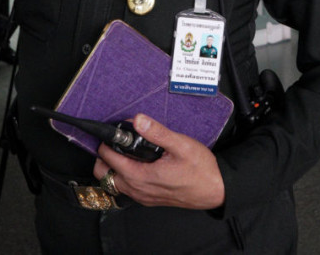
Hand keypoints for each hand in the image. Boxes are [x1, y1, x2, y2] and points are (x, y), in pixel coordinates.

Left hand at [93, 114, 224, 209]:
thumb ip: (157, 132)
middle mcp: (138, 190)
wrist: (216, 190)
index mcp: (141, 176)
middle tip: (115, 141)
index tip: (113, 132)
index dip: (107, 143)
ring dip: (112, 167)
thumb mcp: (181, 145)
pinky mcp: (149, 200)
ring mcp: (142, 197)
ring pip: (112, 183)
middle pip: (103, 174)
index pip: (109, 159)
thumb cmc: (201, 170)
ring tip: (124, 151)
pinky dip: (122, 177)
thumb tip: (138, 120)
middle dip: (103, 157)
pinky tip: (136, 165)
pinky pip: (125, 189)